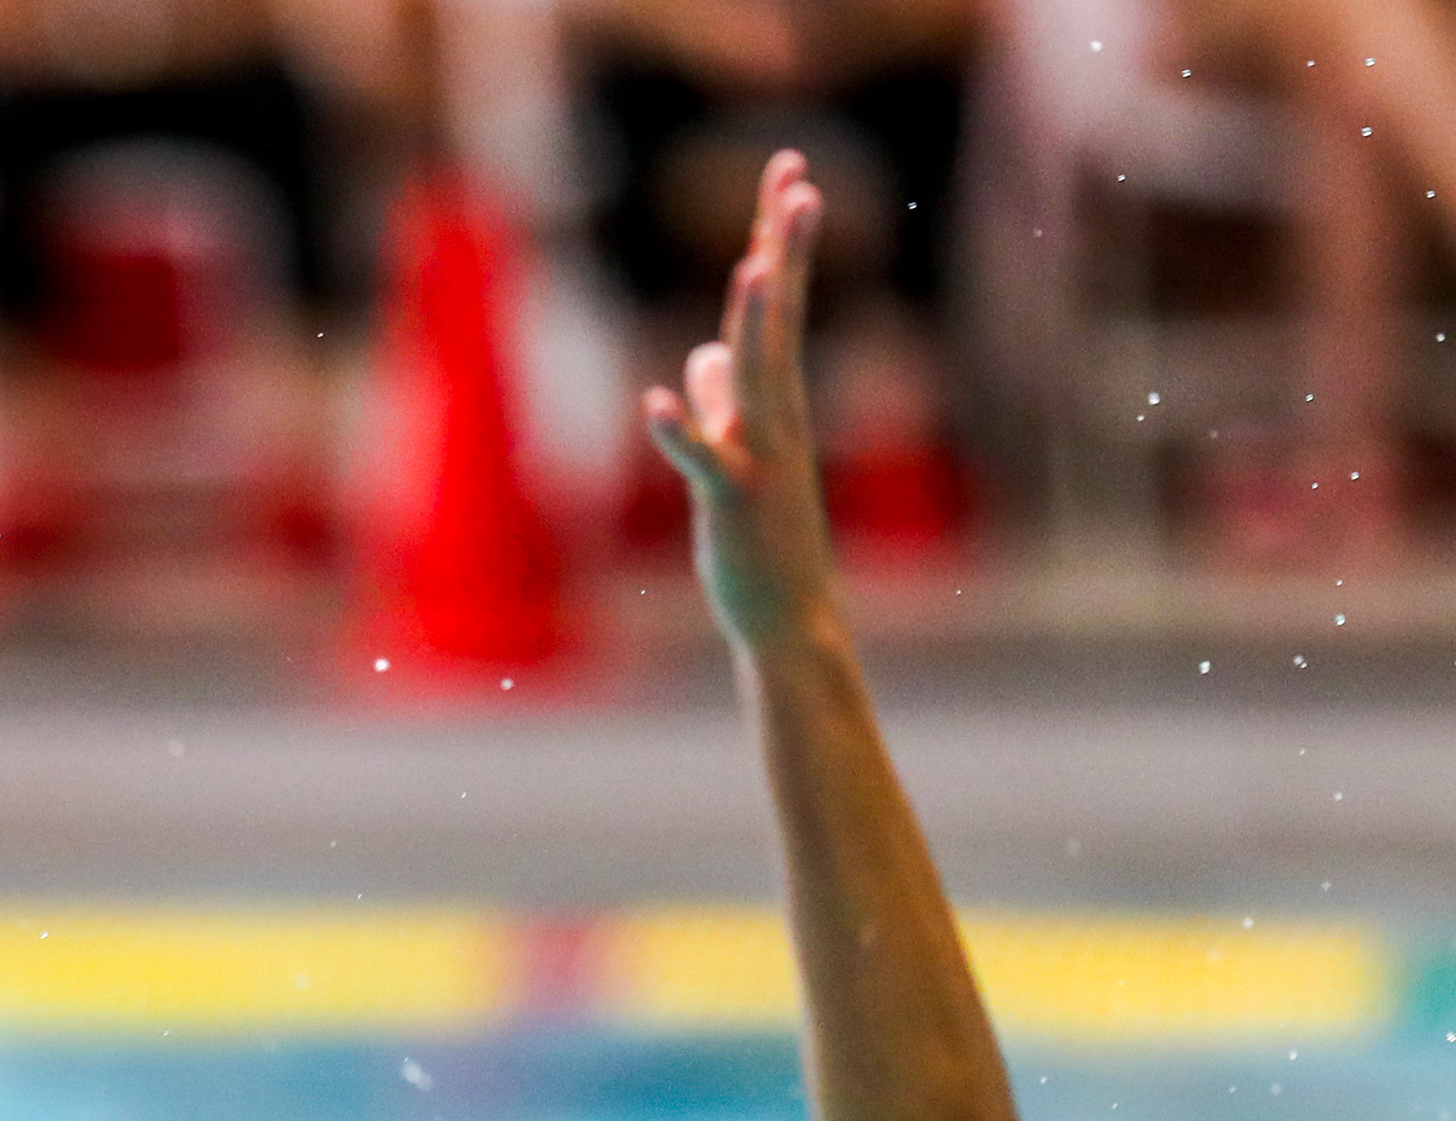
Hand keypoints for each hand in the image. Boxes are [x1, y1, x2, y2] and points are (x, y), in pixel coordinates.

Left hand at [640, 151, 836, 654]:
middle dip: (785, 250)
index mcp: (773, 398)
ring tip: (753, 267)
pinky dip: (681, 432)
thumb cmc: (764, 536)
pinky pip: (706, 463)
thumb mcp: (738, 452)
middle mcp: (776, 415)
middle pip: (779, 318)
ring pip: (758, 380)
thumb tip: (702, 355)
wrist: (787, 614)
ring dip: (753, 326)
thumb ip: (722, 401)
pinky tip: (655, 403)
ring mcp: (759, 457)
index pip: (779, 304)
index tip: (793, 171)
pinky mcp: (733, 504)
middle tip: (800, 181)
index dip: (780, 239)